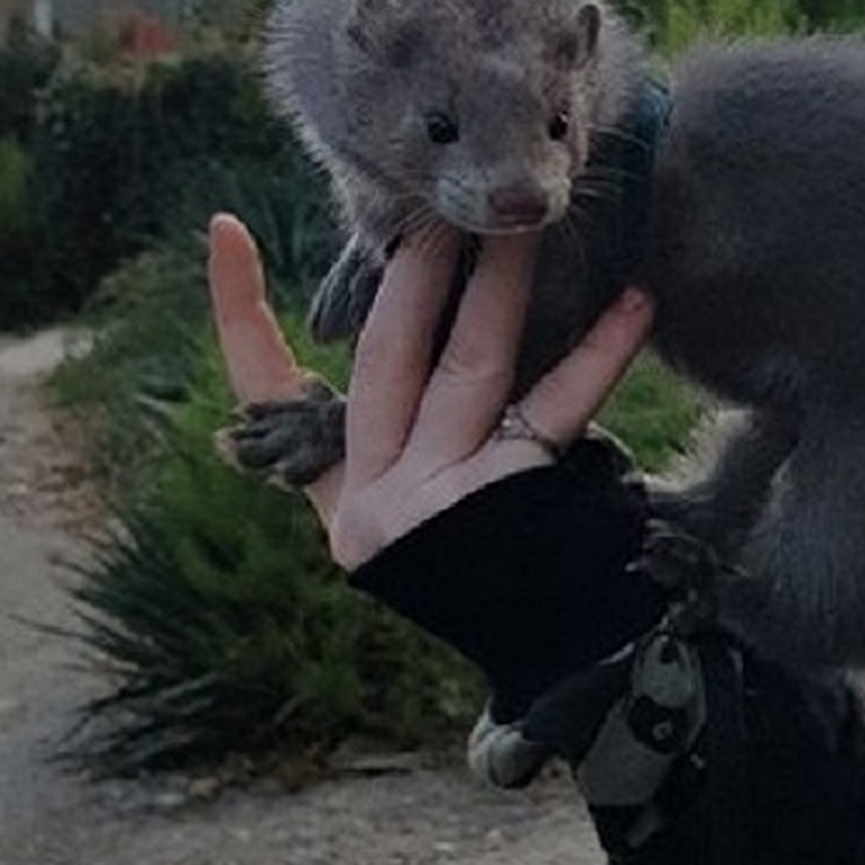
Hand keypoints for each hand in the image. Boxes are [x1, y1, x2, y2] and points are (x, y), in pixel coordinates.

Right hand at [209, 213, 653, 569]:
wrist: (545, 663)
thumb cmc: (474, 580)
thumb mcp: (403, 522)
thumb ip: (397, 443)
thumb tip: (435, 329)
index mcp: (340, 495)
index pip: (269, 391)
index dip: (241, 313)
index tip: (229, 234)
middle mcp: (378, 494)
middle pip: (387, 356)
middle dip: (414, 272)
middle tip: (443, 200)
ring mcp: (445, 497)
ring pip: (468, 366)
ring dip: (498, 287)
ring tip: (524, 224)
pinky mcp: (518, 499)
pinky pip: (561, 409)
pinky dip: (598, 353)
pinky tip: (635, 302)